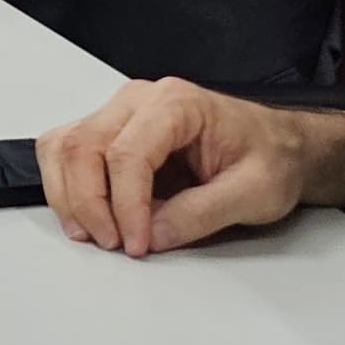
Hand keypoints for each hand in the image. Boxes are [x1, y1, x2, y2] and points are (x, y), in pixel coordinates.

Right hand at [36, 77, 344, 258]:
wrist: (280, 147)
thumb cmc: (271, 157)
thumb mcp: (255, 191)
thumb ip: (203, 213)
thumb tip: (154, 234)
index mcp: (178, 104)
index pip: (129, 152)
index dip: (126, 205)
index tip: (137, 242)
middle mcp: (141, 101)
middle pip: (84, 146)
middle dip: (90, 203)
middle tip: (113, 244)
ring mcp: (121, 114)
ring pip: (65, 146)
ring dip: (69, 195)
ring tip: (93, 234)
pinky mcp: (112, 134)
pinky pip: (67, 151)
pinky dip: (66, 186)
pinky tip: (85, 217)